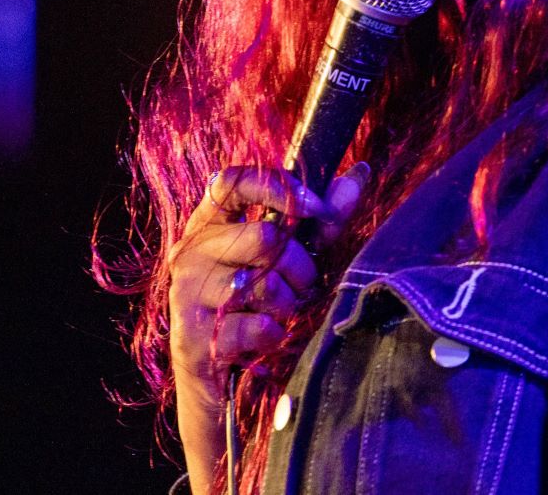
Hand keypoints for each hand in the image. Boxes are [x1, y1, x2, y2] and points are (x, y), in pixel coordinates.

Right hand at [167, 163, 370, 407]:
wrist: (214, 375)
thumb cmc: (255, 304)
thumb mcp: (288, 256)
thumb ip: (320, 218)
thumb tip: (360, 173)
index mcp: (207, 223)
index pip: (232, 181)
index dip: (278, 188)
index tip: (316, 208)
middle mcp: (190, 252)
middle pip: (264, 238)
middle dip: (299, 266)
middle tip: (300, 285)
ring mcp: (187, 293)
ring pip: (264, 284)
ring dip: (287, 303)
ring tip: (278, 312)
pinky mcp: (194, 335)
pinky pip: (259, 327)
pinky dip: (273, 334)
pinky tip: (261, 337)